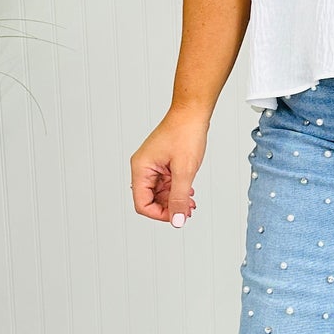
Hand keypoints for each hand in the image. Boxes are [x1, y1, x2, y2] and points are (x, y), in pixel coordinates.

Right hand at [130, 110, 208, 226]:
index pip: (142, 204)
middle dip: (169, 208)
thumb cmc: (185, 133)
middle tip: (187, 211)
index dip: (159, 214)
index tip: (177, 216)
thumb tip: (177, 220)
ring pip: (159, 193)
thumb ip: (179, 197)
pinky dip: (176, 190)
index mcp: (141, 168)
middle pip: (150, 200)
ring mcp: (153, 165)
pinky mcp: (162, 163)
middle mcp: (143, 168)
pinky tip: (188, 192)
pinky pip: (166, 184)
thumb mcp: (184, 170)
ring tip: (190, 202)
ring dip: (174, 200)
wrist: (192, 113)